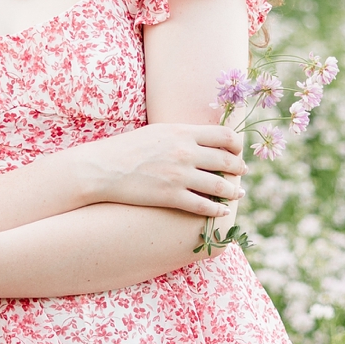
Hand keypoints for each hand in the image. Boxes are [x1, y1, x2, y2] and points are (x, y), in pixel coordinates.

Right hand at [85, 123, 245, 219]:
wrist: (102, 168)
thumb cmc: (128, 148)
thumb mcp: (159, 131)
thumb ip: (183, 135)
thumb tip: (204, 139)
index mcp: (183, 132)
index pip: (225, 136)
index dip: (237, 146)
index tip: (237, 152)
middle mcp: (185, 152)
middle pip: (228, 161)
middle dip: (239, 168)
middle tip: (242, 173)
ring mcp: (179, 175)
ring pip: (220, 186)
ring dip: (233, 191)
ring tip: (237, 194)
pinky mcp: (170, 196)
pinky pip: (203, 206)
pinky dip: (217, 210)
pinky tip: (222, 212)